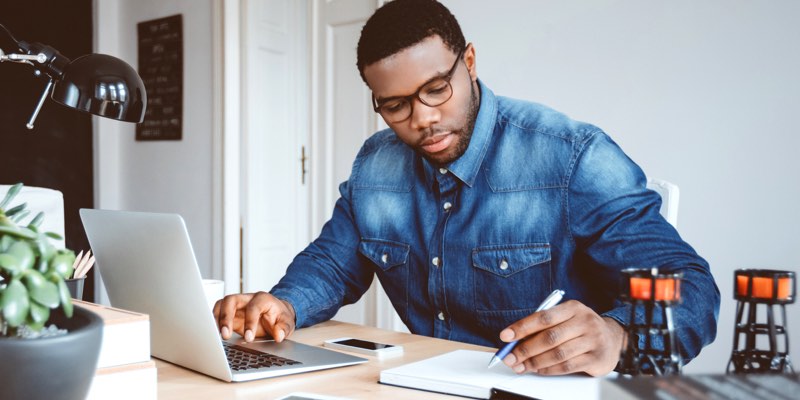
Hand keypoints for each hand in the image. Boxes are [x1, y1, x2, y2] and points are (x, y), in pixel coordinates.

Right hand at [213, 291, 296, 342]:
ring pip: (221, 304)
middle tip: (226, 334)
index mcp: (263, 299)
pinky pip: (218, 313)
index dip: (250, 322)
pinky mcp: (231, 313)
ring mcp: (237, 305)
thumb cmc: (280, 317)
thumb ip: (284, 329)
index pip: (253, 307)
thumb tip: (279, 335)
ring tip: (218, 335)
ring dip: (218, 319)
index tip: (249, 338)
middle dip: (226, 317)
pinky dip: (215, 322)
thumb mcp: (287, 323)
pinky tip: (215, 334)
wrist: (276, 315)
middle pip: (231, 300)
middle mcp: (247, 299)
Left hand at [499, 300, 623, 375]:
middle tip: (510, 357)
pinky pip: (567, 366)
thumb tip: (515, 340)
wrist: (613, 340)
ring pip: (557, 353)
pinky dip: (549, 369)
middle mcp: (584, 321)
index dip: (522, 327)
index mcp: (573, 308)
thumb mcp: (566, 319)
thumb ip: (543, 327)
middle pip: (549, 337)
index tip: (506, 336)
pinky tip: (538, 370)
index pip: (543, 317)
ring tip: (521, 366)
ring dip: (535, 362)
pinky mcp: (596, 358)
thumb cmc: (582, 328)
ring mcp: (592, 340)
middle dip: (525, 349)